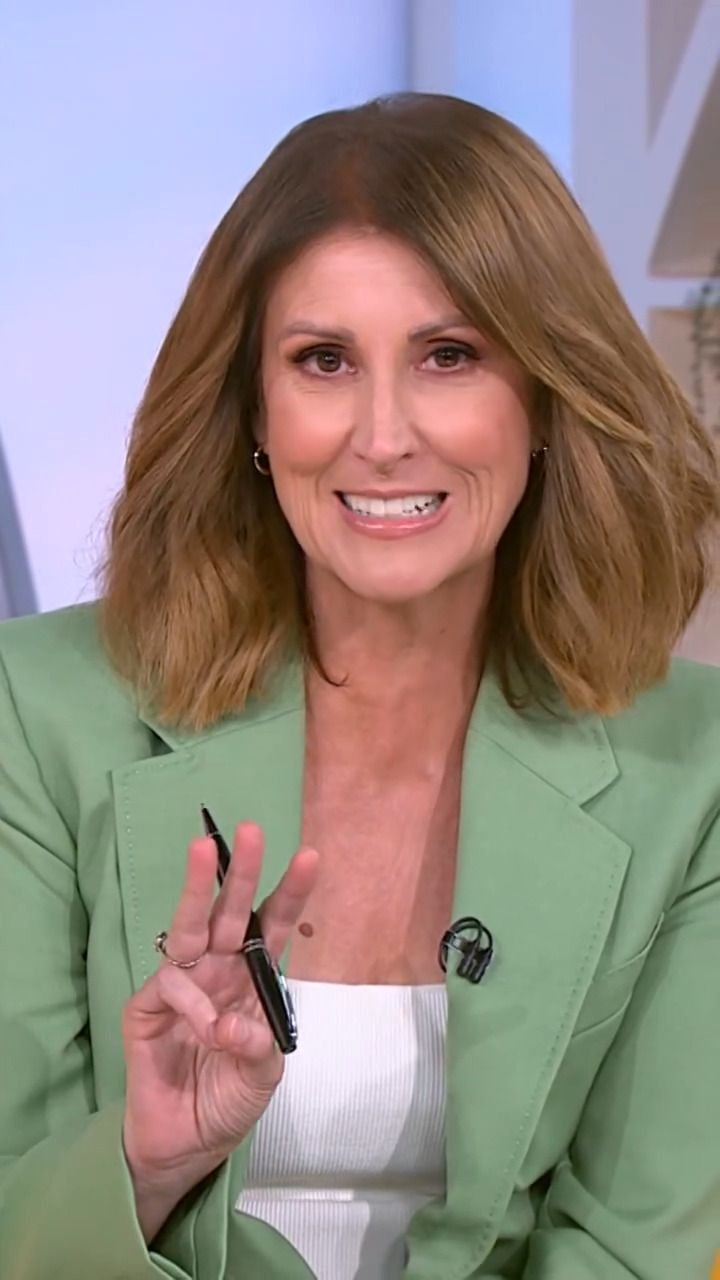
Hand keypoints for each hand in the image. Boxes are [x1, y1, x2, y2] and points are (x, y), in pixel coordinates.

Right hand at [122, 823, 318, 1195]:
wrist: (185, 1144)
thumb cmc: (227, 1099)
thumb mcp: (261, 1077)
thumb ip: (257, 1049)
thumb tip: (233, 1026)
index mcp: (252, 978)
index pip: (273, 926)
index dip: (291, 893)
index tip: (311, 856)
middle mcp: (218, 969)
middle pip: (230, 911)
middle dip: (242, 871)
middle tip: (253, 830)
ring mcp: (183, 983)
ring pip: (190, 925)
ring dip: (197, 888)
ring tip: (202, 850)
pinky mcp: (148, 1005)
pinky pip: (172, 986)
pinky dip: (194, 1005)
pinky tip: (205, 1029)